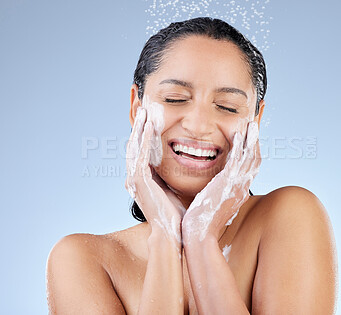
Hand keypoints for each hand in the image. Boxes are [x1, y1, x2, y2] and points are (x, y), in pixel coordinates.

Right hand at [125, 107, 184, 244]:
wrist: (175, 233)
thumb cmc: (177, 213)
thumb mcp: (173, 188)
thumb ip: (172, 175)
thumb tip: (185, 163)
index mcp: (144, 179)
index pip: (142, 151)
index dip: (144, 134)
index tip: (152, 118)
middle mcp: (136, 177)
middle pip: (134, 145)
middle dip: (139, 126)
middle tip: (144, 108)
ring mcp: (135, 179)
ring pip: (134, 147)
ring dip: (139, 128)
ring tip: (144, 111)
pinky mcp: (139, 181)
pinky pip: (140, 154)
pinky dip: (143, 139)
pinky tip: (149, 125)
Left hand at [181, 121, 260, 242]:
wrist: (199, 234)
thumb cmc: (202, 220)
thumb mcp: (214, 203)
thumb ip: (217, 192)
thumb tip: (213, 187)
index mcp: (237, 191)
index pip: (249, 168)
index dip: (251, 152)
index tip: (248, 139)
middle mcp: (241, 187)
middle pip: (254, 160)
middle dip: (255, 143)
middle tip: (254, 126)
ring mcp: (236, 185)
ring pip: (250, 158)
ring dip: (252, 140)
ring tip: (251, 125)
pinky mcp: (228, 184)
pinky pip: (238, 161)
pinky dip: (240, 147)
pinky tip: (238, 134)